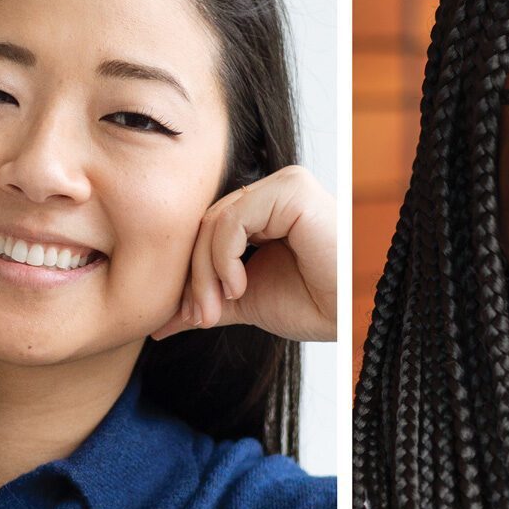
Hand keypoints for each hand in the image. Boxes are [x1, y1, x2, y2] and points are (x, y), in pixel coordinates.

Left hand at [151, 165, 336, 342]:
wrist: (351, 317)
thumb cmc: (314, 305)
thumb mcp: (245, 301)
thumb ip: (205, 300)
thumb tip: (157, 323)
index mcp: (263, 209)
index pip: (206, 229)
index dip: (193, 272)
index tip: (193, 315)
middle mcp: (272, 191)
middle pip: (205, 224)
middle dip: (195, 276)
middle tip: (199, 316)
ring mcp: (284, 185)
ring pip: (214, 221)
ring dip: (205, 272)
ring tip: (217, 307)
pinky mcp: (293, 190)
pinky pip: (233, 219)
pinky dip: (224, 257)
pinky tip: (240, 286)